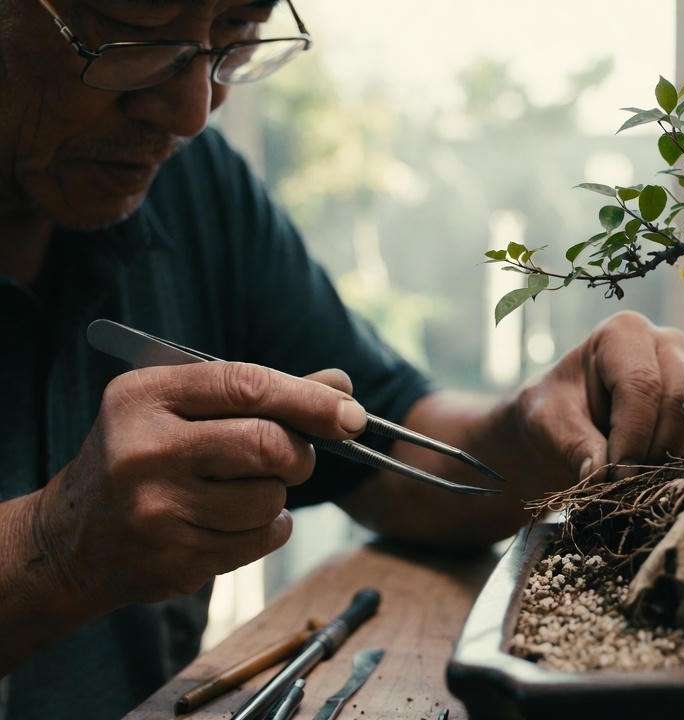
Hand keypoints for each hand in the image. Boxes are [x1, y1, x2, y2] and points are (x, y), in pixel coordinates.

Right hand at [32, 362, 366, 609]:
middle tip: (294, 458)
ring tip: (244, 491)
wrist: (70, 541)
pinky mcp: (174, 558)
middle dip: (299, 453)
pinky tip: (233, 521)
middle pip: (267, 444)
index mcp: (144, 396)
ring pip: (271, 498)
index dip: (310, 399)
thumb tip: (342, 387)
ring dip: (278, 495)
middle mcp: (143, 450)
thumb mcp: (181, 409)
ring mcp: (156, 509)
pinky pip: (261, 538)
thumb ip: (260, 394)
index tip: (352, 414)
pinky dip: (267, 528)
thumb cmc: (143, 458)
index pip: (246, 385)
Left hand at [513, 311, 683, 487]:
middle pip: (676, 401)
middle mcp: (665, 343)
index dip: (632, 435)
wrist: (568, 420)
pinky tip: (648, 475)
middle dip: (653, 449)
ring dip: (666, 460)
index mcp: (623, 333)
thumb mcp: (550, 425)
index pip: (640, 384)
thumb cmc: (555, 411)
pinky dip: (676, 463)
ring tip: (632, 480)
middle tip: (626, 482)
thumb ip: (575, 445)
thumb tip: (601, 475)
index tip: (616, 475)